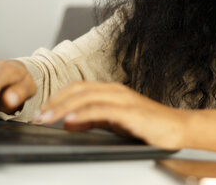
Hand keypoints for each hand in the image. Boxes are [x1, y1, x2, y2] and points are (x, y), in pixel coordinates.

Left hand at [34, 82, 186, 149]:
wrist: (178, 129)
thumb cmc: (149, 125)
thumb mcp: (114, 123)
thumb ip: (92, 121)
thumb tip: (69, 123)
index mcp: (111, 91)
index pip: (77, 88)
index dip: (57, 98)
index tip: (41, 112)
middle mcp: (115, 91)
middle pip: (78, 89)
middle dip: (55, 102)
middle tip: (38, 116)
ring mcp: (124, 99)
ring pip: (87, 97)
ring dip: (63, 107)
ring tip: (47, 119)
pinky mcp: (131, 112)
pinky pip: (103, 110)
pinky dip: (85, 114)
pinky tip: (71, 121)